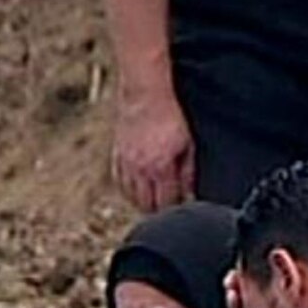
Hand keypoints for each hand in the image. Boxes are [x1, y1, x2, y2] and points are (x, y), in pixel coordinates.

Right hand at [111, 88, 194, 212]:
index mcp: (161, 168)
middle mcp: (141, 170)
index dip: (175, 209)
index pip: (167, 203)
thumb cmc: (169, 117)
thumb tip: (190, 193)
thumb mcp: (188, 144)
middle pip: (146, 205)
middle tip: (167, 209)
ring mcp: (127, 164)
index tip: (180, 209)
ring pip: (131, 197)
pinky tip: (136, 189)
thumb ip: (188, 172)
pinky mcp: (117, 156)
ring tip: (152, 201)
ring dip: (141, 202)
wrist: (144, 96)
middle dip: (158, 211)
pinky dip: (128, 190)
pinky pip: (119, 182)